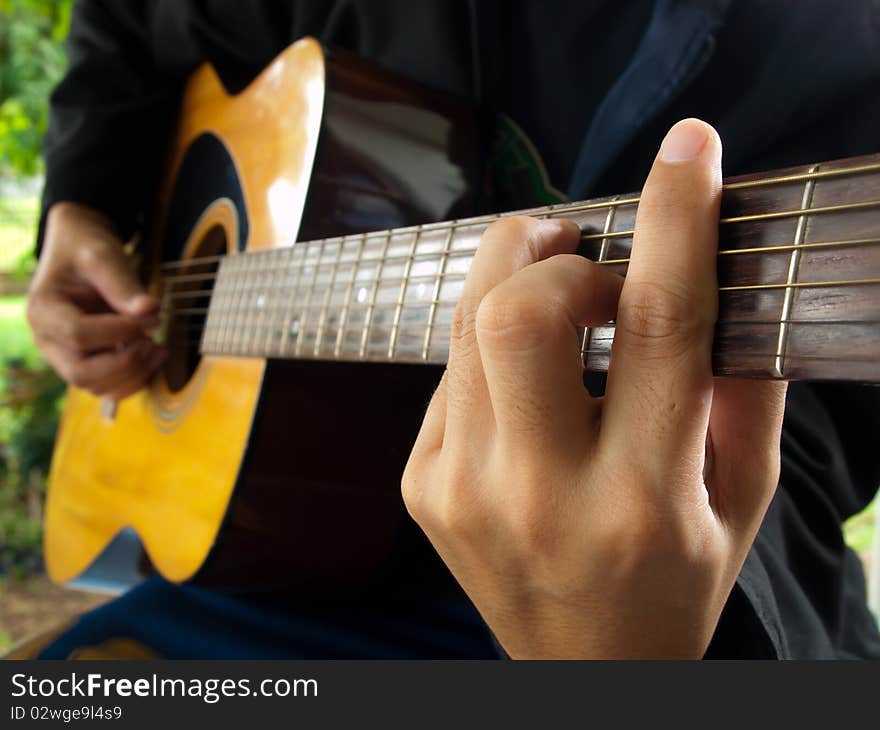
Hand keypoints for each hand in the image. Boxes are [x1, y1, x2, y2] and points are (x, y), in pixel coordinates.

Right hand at [27, 202, 165, 400]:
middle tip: (154, 342)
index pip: (79, 335)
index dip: (120, 331)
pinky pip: (106, 386)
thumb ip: (124, 284)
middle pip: (81, 373)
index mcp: (43, 310)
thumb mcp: (103, 256)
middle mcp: (47, 339)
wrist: (79, 252)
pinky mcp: (84, 362)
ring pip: (95, 386)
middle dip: (126, 363)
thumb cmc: (86, 250)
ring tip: (159, 349)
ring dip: (132, 375)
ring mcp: (63, 355)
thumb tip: (151, 311)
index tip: (153, 317)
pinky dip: (132, 379)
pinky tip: (153, 357)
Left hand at [402, 119, 786, 658]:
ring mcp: (463, 490)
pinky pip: (448, 373)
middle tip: (584, 250)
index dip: (674, 219)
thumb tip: (723, 276)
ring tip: (554, 281)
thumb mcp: (738, 504)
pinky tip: (523, 377)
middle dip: (552, 248)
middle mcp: (540, 493)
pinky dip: (490, 347)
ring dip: (512, 274)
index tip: (687, 150)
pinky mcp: (421, 487)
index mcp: (641, 498)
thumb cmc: (673, 585)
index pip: (657, 325)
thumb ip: (743, 394)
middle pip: (520, 313)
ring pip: (466, 327)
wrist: (582, 672)